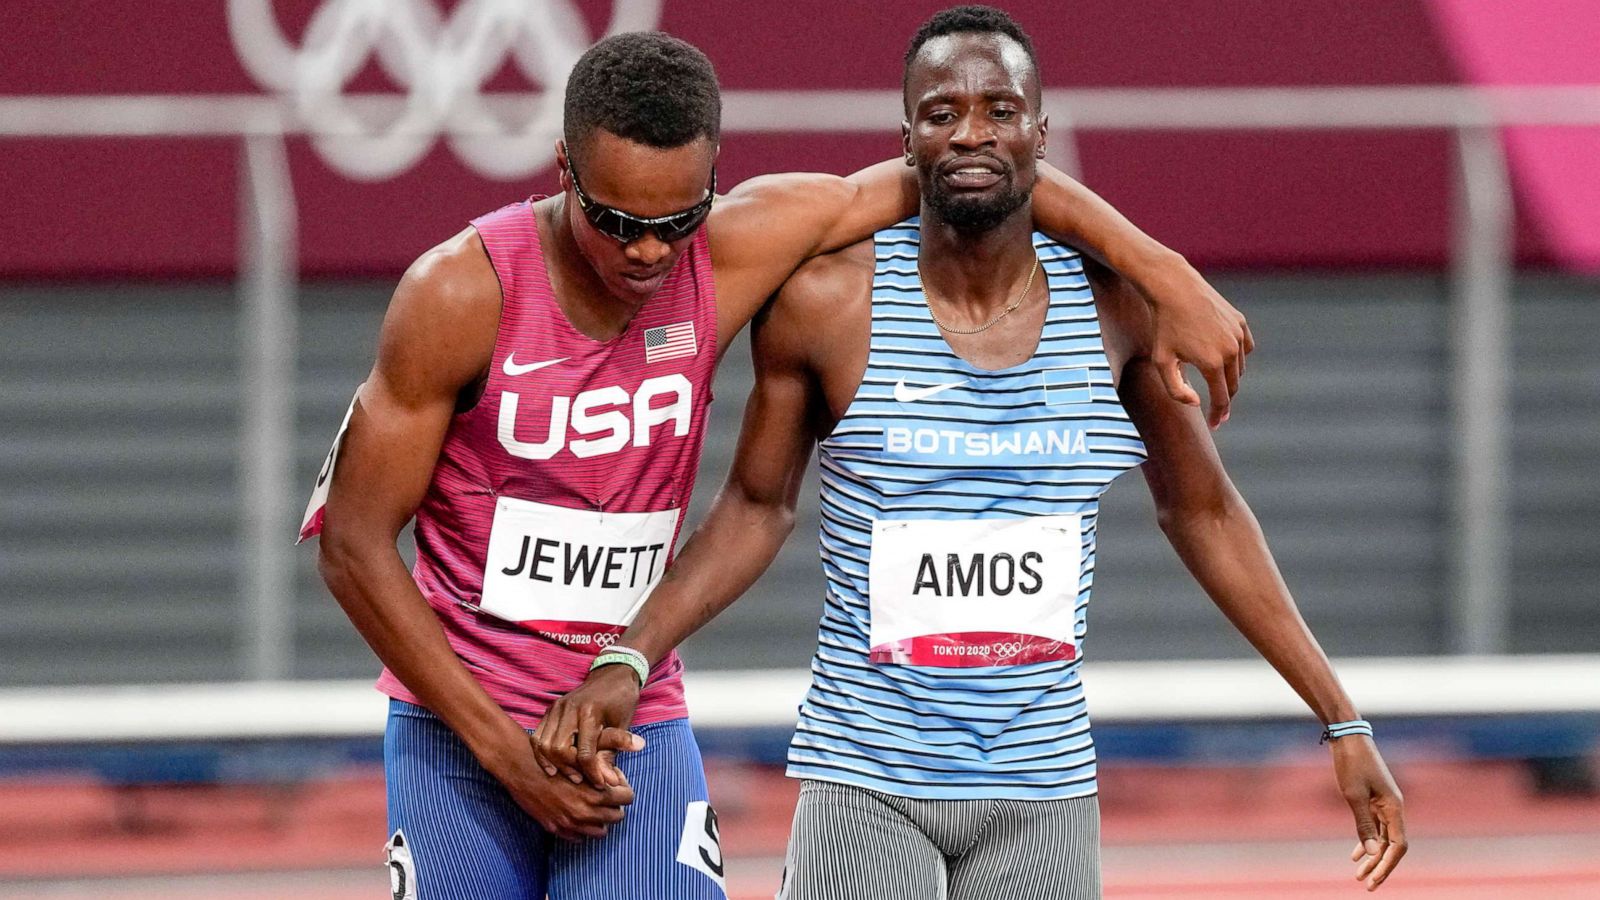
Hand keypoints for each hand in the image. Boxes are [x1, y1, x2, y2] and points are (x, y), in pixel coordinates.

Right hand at [482, 730, 635, 840]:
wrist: (519, 766)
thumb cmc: (552, 754)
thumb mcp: (584, 751)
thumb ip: (610, 753)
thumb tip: (639, 744)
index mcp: (594, 793)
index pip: (627, 797)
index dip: (623, 786)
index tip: (613, 778)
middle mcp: (584, 812)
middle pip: (617, 816)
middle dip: (614, 803)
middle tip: (604, 789)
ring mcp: (568, 823)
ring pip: (600, 831)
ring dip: (600, 817)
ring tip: (591, 800)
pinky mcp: (555, 828)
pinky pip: (578, 837)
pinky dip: (582, 826)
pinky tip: (576, 809)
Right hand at [533, 664, 645, 788]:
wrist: (613, 674)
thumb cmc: (621, 701)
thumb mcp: (622, 727)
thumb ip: (611, 755)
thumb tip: (610, 783)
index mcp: (590, 712)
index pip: (585, 753)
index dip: (592, 773)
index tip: (600, 784)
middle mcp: (569, 708)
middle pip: (557, 749)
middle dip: (569, 768)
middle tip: (582, 779)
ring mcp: (556, 707)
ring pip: (543, 744)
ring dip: (553, 763)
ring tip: (570, 774)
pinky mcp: (550, 710)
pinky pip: (537, 736)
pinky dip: (542, 753)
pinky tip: (553, 766)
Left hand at [1133, 256, 1252, 427]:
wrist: (1174, 288)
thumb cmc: (1163, 326)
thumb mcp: (1161, 362)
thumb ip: (1176, 389)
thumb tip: (1198, 403)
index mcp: (1212, 363)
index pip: (1221, 398)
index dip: (1218, 414)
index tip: (1214, 425)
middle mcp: (1230, 350)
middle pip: (1233, 385)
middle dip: (1225, 399)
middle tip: (1216, 411)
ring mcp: (1238, 335)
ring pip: (1239, 367)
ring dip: (1229, 378)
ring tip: (1216, 384)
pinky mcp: (1240, 322)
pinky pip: (1245, 348)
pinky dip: (1237, 358)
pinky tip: (1226, 361)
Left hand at [1330, 736, 1407, 889]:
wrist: (1347, 736)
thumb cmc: (1351, 763)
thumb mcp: (1353, 796)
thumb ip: (1363, 824)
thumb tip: (1371, 853)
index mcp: (1394, 807)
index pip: (1398, 845)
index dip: (1387, 865)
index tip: (1374, 880)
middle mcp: (1394, 807)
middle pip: (1391, 845)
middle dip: (1379, 866)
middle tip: (1366, 884)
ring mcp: (1385, 803)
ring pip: (1383, 837)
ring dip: (1372, 856)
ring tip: (1359, 874)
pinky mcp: (1374, 799)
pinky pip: (1375, 826)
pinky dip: (1366, 840)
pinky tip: (1355, 854)